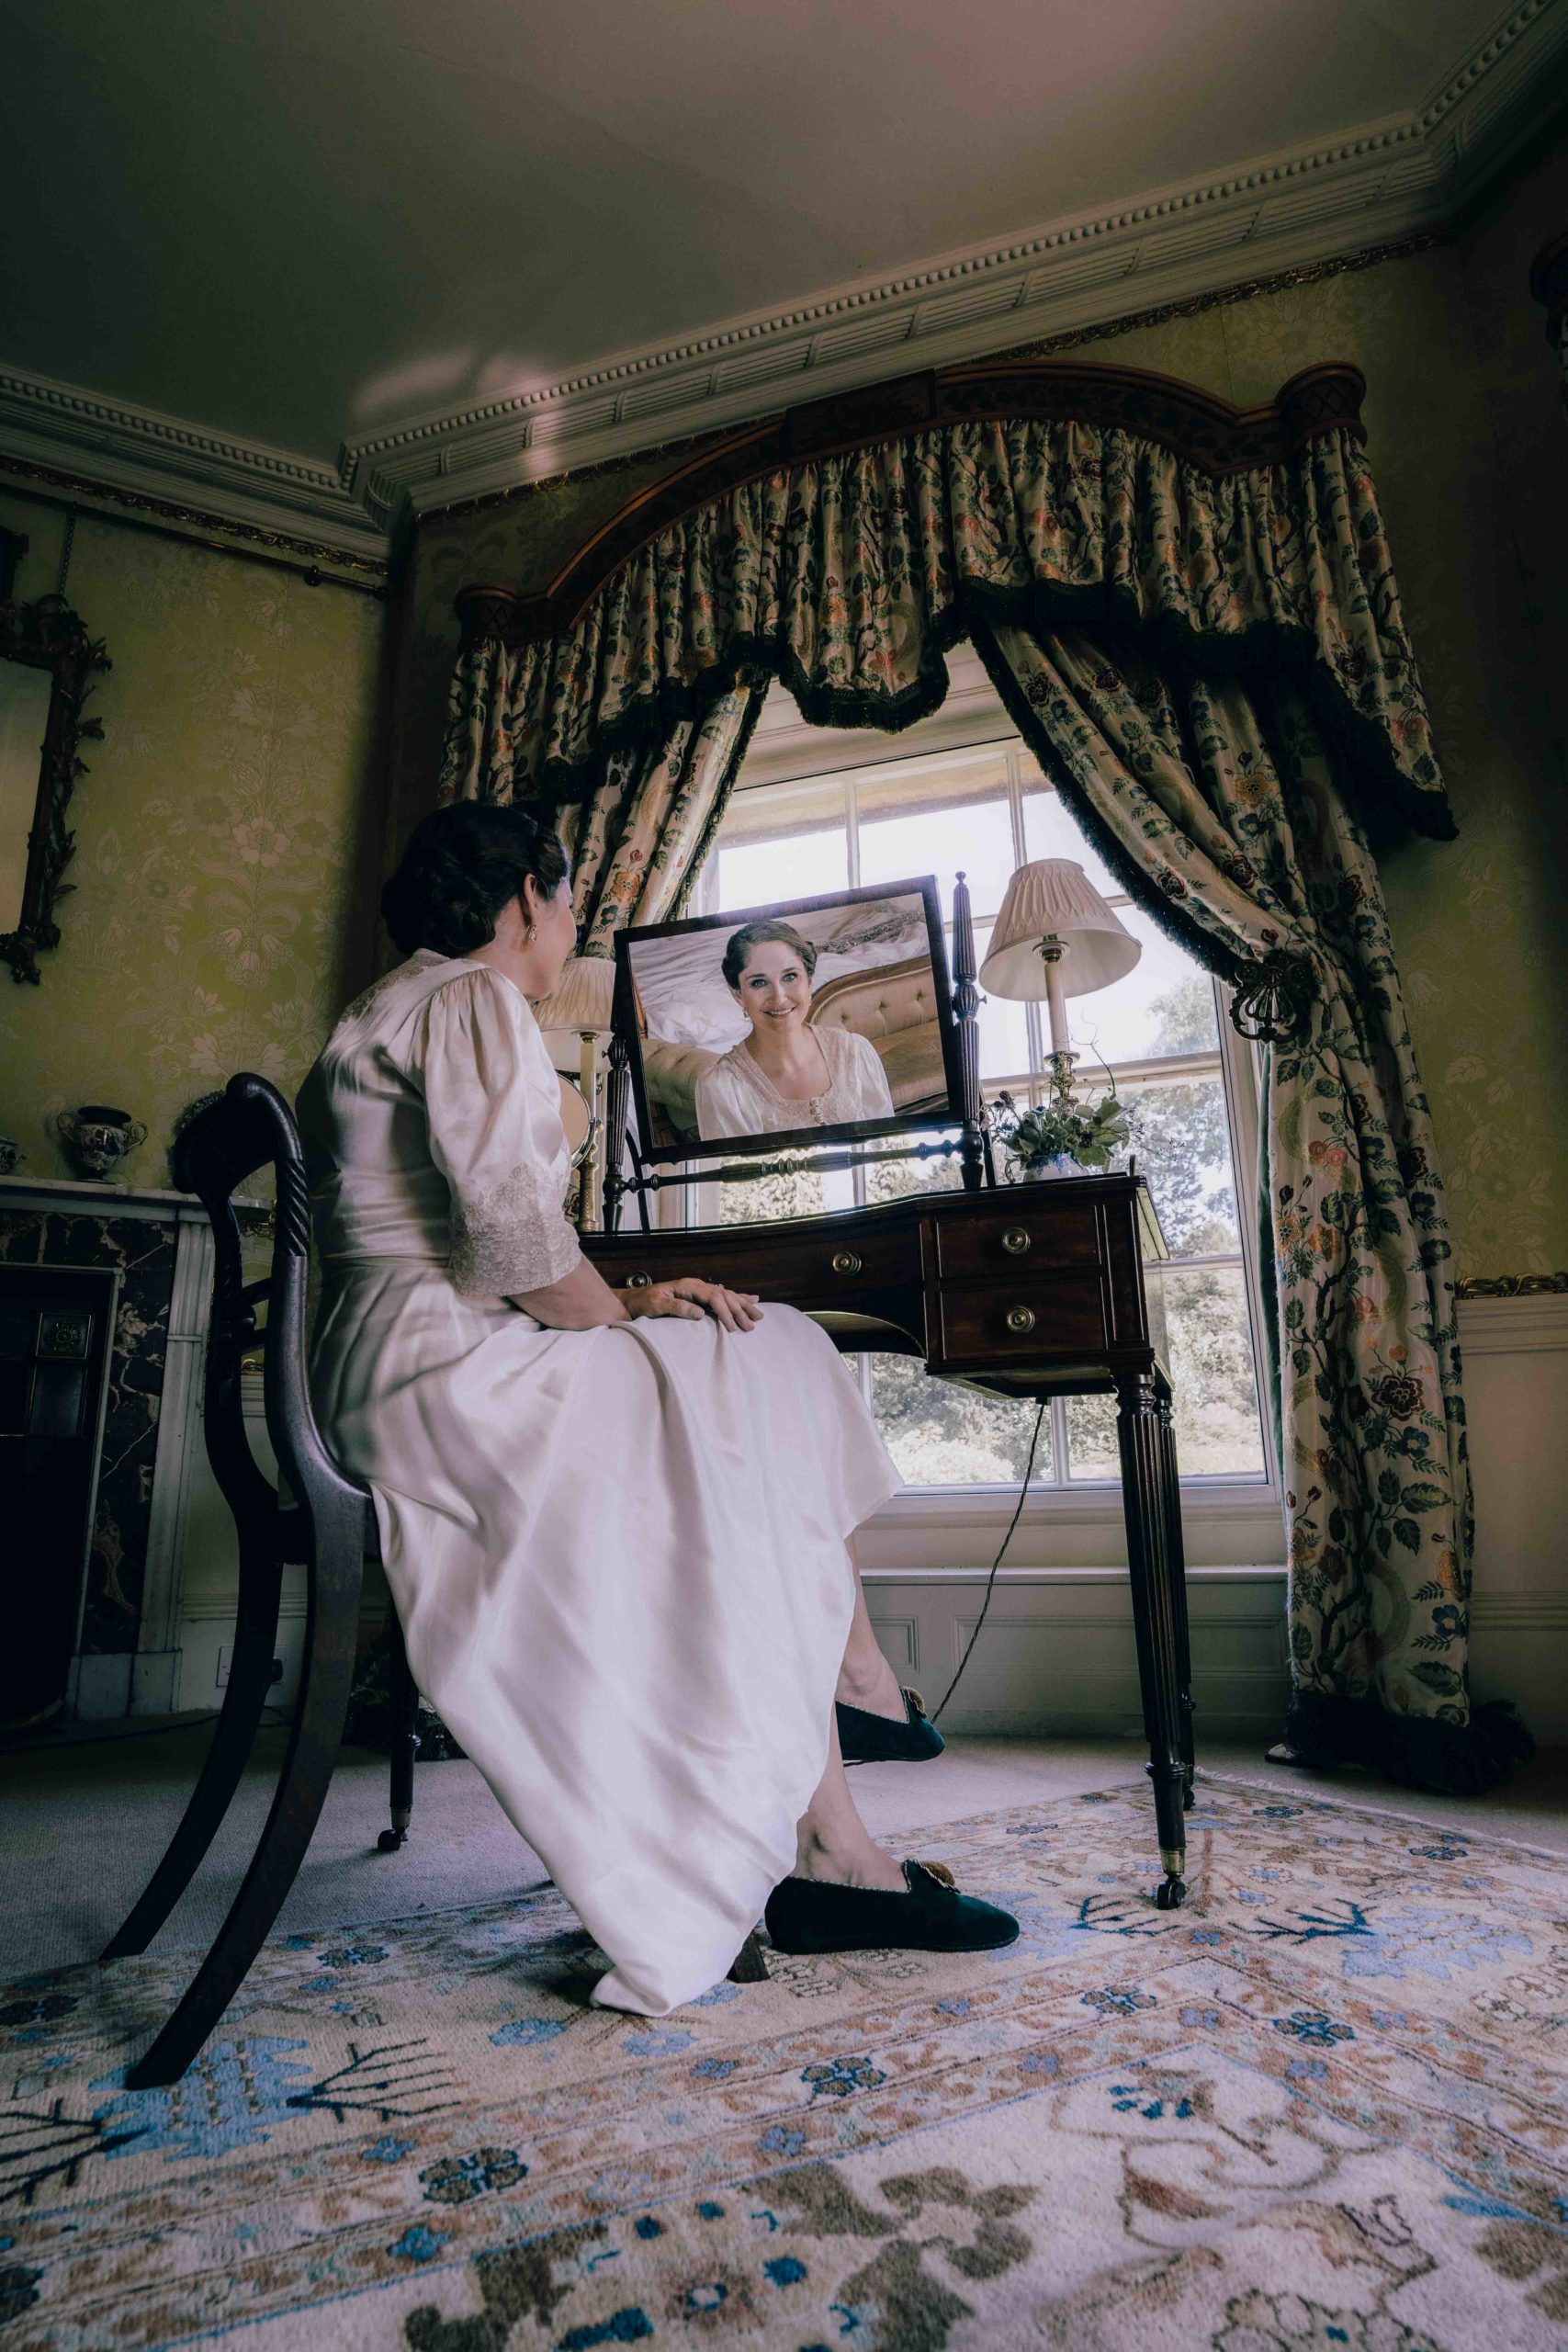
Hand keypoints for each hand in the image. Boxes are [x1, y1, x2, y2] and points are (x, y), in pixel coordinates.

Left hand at [616, 1278, 763, 1332]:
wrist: (635, 1300)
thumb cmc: (644, 1303)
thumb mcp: (656, 1305)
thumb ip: (678, 1307)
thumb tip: (700, 1312)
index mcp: (689, 1285)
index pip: (714, 1296)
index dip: (725, 1312)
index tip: (733, 1327)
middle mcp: (697, 1285)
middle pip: (725, 1295)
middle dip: (740, 1311)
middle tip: (751, 1327)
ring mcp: (699, 1289)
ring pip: (727, 1295)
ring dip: (743, 1306)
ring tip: (758, 1316)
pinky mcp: (700, 1296)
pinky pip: (723, 1297)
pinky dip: (738, 1298)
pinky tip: (751, 1299)